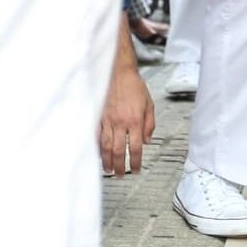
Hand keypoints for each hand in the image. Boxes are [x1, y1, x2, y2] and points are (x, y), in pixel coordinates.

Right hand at [101, 26, 157, 175]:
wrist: (118, 72)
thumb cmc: (134, 86)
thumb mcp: (149, 104)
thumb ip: (149, 124)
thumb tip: (146, 141)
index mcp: (135, 120)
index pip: (136, 147)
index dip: (135, 162)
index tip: (135, 170)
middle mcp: (120, 122)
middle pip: (118, 150)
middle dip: (119, 166)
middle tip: (119, 175)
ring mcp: (107, 120)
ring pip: (105, 145)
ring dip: (106, 160)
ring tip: (107, 170)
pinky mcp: (98, 116)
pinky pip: (96, 135)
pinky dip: (96, 146)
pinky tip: (97, 154)